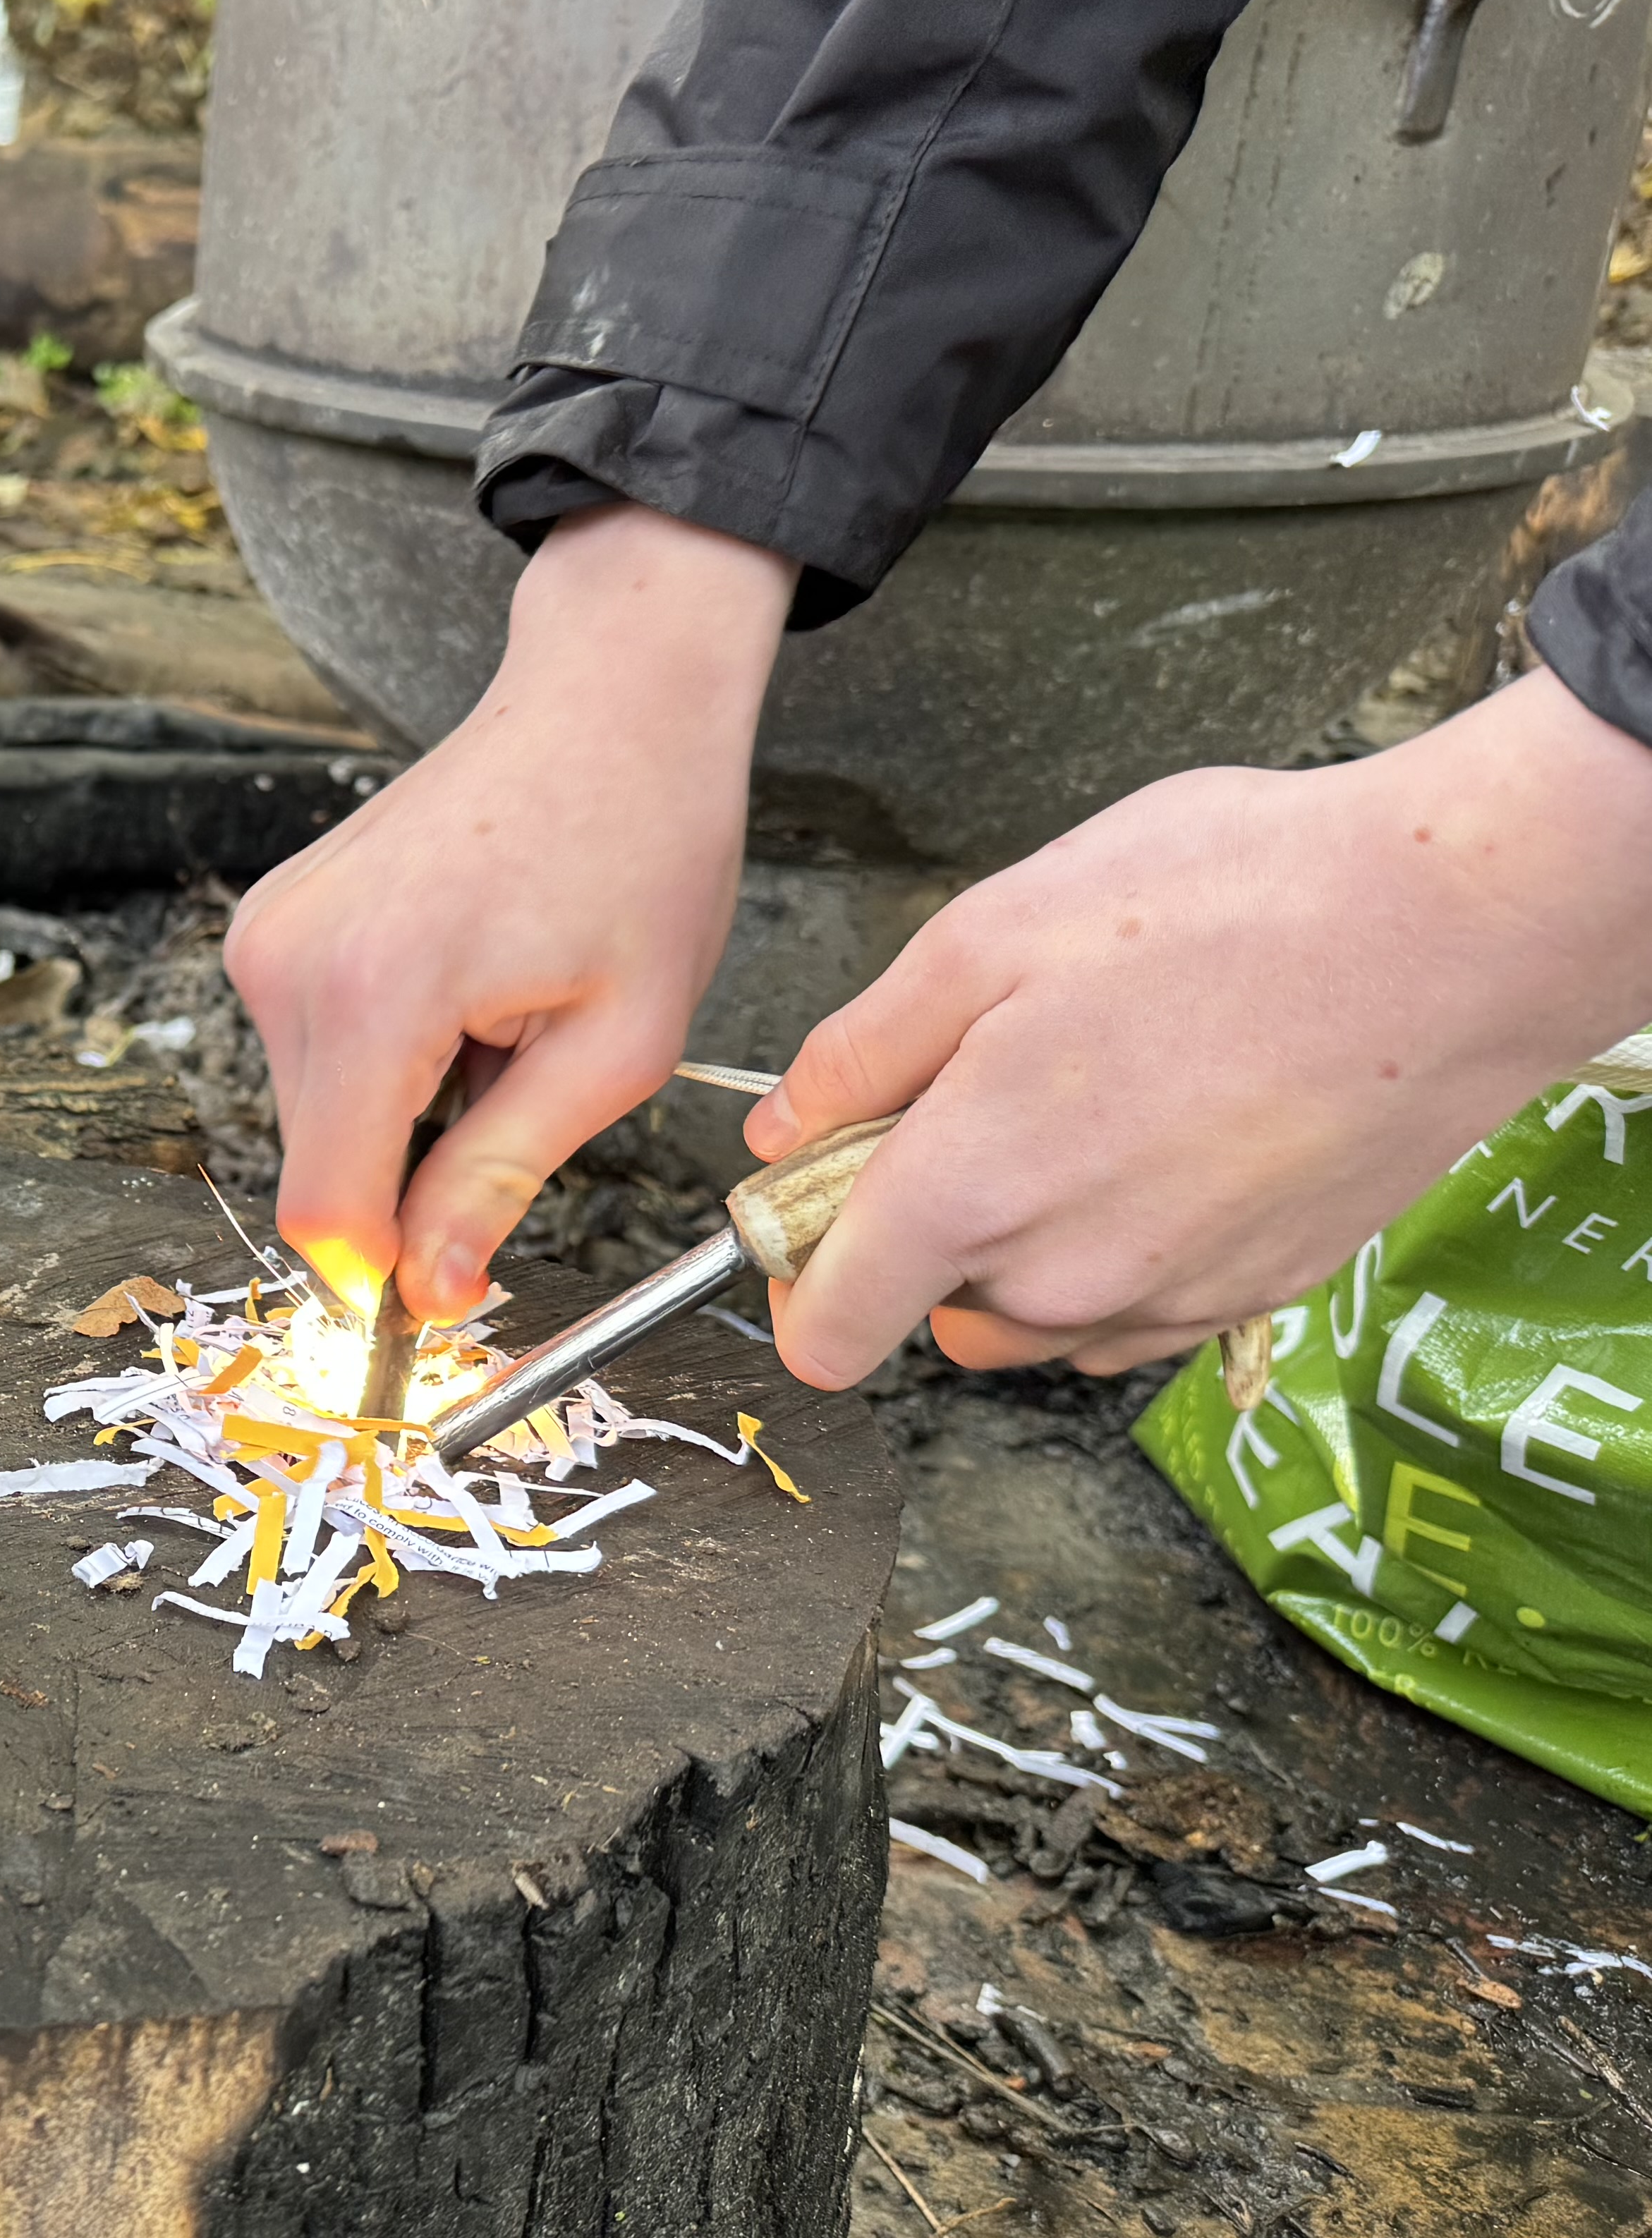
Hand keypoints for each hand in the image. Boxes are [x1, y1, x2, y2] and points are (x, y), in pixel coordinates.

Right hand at [226, 501, 794, 1320]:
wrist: (606, 702)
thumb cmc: (640, 846)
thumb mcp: (616, 1045)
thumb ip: (504, 1175)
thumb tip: (432, 1290)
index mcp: (378, 992)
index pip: (328, 1208)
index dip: (385, 1278)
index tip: (446, 1300)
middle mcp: (290, 960)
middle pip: (317, 1166)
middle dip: (407, 1183)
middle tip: (522, 1105)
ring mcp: (267, 934)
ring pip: (313, 1114)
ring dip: (401, 1116)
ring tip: (498, 1026)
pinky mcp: (268, 921)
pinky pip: (310, 1051)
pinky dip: (382, 1059)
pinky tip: (457, 991)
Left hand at [750, 662, 1651, 1387]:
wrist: (1456, 928)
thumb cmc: (1233, 905)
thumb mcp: (991, 931)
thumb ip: (860, 1051)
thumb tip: (782, 1125)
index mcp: (970, 1190)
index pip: (826, 1333)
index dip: (797, 1276)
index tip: (808, 1209)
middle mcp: (1063, 1276)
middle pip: (929, 1309)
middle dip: (922, 1228)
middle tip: (977, 1099)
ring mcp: (1168, 1298)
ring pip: (1034, 1319)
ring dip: (1025, 1244)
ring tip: (1088, 1104)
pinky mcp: (1255, 1292)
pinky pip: (1135, 1314)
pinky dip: (1121, 1251)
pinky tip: (1163, 1141)